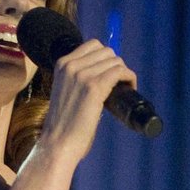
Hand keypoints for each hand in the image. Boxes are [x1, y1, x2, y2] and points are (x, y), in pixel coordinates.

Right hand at [37, 40, 137, 163]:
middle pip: (106, 51)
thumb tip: (102, 79)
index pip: (92, 46)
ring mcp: (82, 74)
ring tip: (125, 88)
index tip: (110, 74)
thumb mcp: (66, 93)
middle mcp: (71, 65)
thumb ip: (77, 82)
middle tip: (120, 83)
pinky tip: (131, 88)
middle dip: (116, 65)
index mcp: (62, 64)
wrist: (58, 143)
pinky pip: (120, 71)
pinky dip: (129, 77)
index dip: (106, 58)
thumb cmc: (64, 127)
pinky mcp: (94, 87)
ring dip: (124, 72)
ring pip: (115, 60)